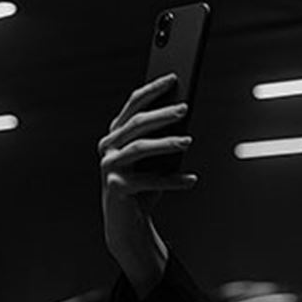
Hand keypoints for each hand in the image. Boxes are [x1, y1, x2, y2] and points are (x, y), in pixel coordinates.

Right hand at [97, 73, 197, 284]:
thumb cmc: (143, 187)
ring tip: (189, 141)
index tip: (174, 78)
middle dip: (162, 114)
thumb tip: (184, 115)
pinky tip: (192, 179)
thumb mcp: (155, 161)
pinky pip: (148, 181)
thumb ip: (163, 140)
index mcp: (116, 134)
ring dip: (166, 143)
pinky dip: (173, 180)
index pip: (133, 105)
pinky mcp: (116, 187)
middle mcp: (109, 146)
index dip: (152, 90)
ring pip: (140, 147)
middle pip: (137, 123)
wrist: (127, 223)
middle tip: (185, 109)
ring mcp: (110, 166)